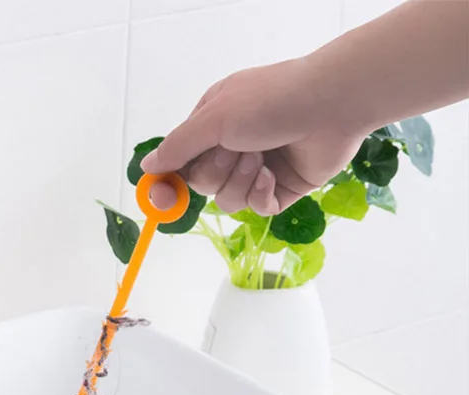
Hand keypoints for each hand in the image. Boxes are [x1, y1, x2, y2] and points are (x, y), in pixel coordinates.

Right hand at [144, 58, 366, 213]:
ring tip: (261, 158)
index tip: (161, 200)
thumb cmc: (271, 100)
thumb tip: (147, 168)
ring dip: (241, 181)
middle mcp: (232, 147)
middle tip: (237, 150)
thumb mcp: (214, 118)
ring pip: (228, 200)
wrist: (332, 105)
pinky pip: (256, 208)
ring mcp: (256, 169)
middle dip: (217, 172)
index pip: (179, 162)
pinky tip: (274, 174)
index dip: (168, 183)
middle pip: (202, 184)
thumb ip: (178, 146)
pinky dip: (261, 194)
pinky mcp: (280, 188)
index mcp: (212, 124)